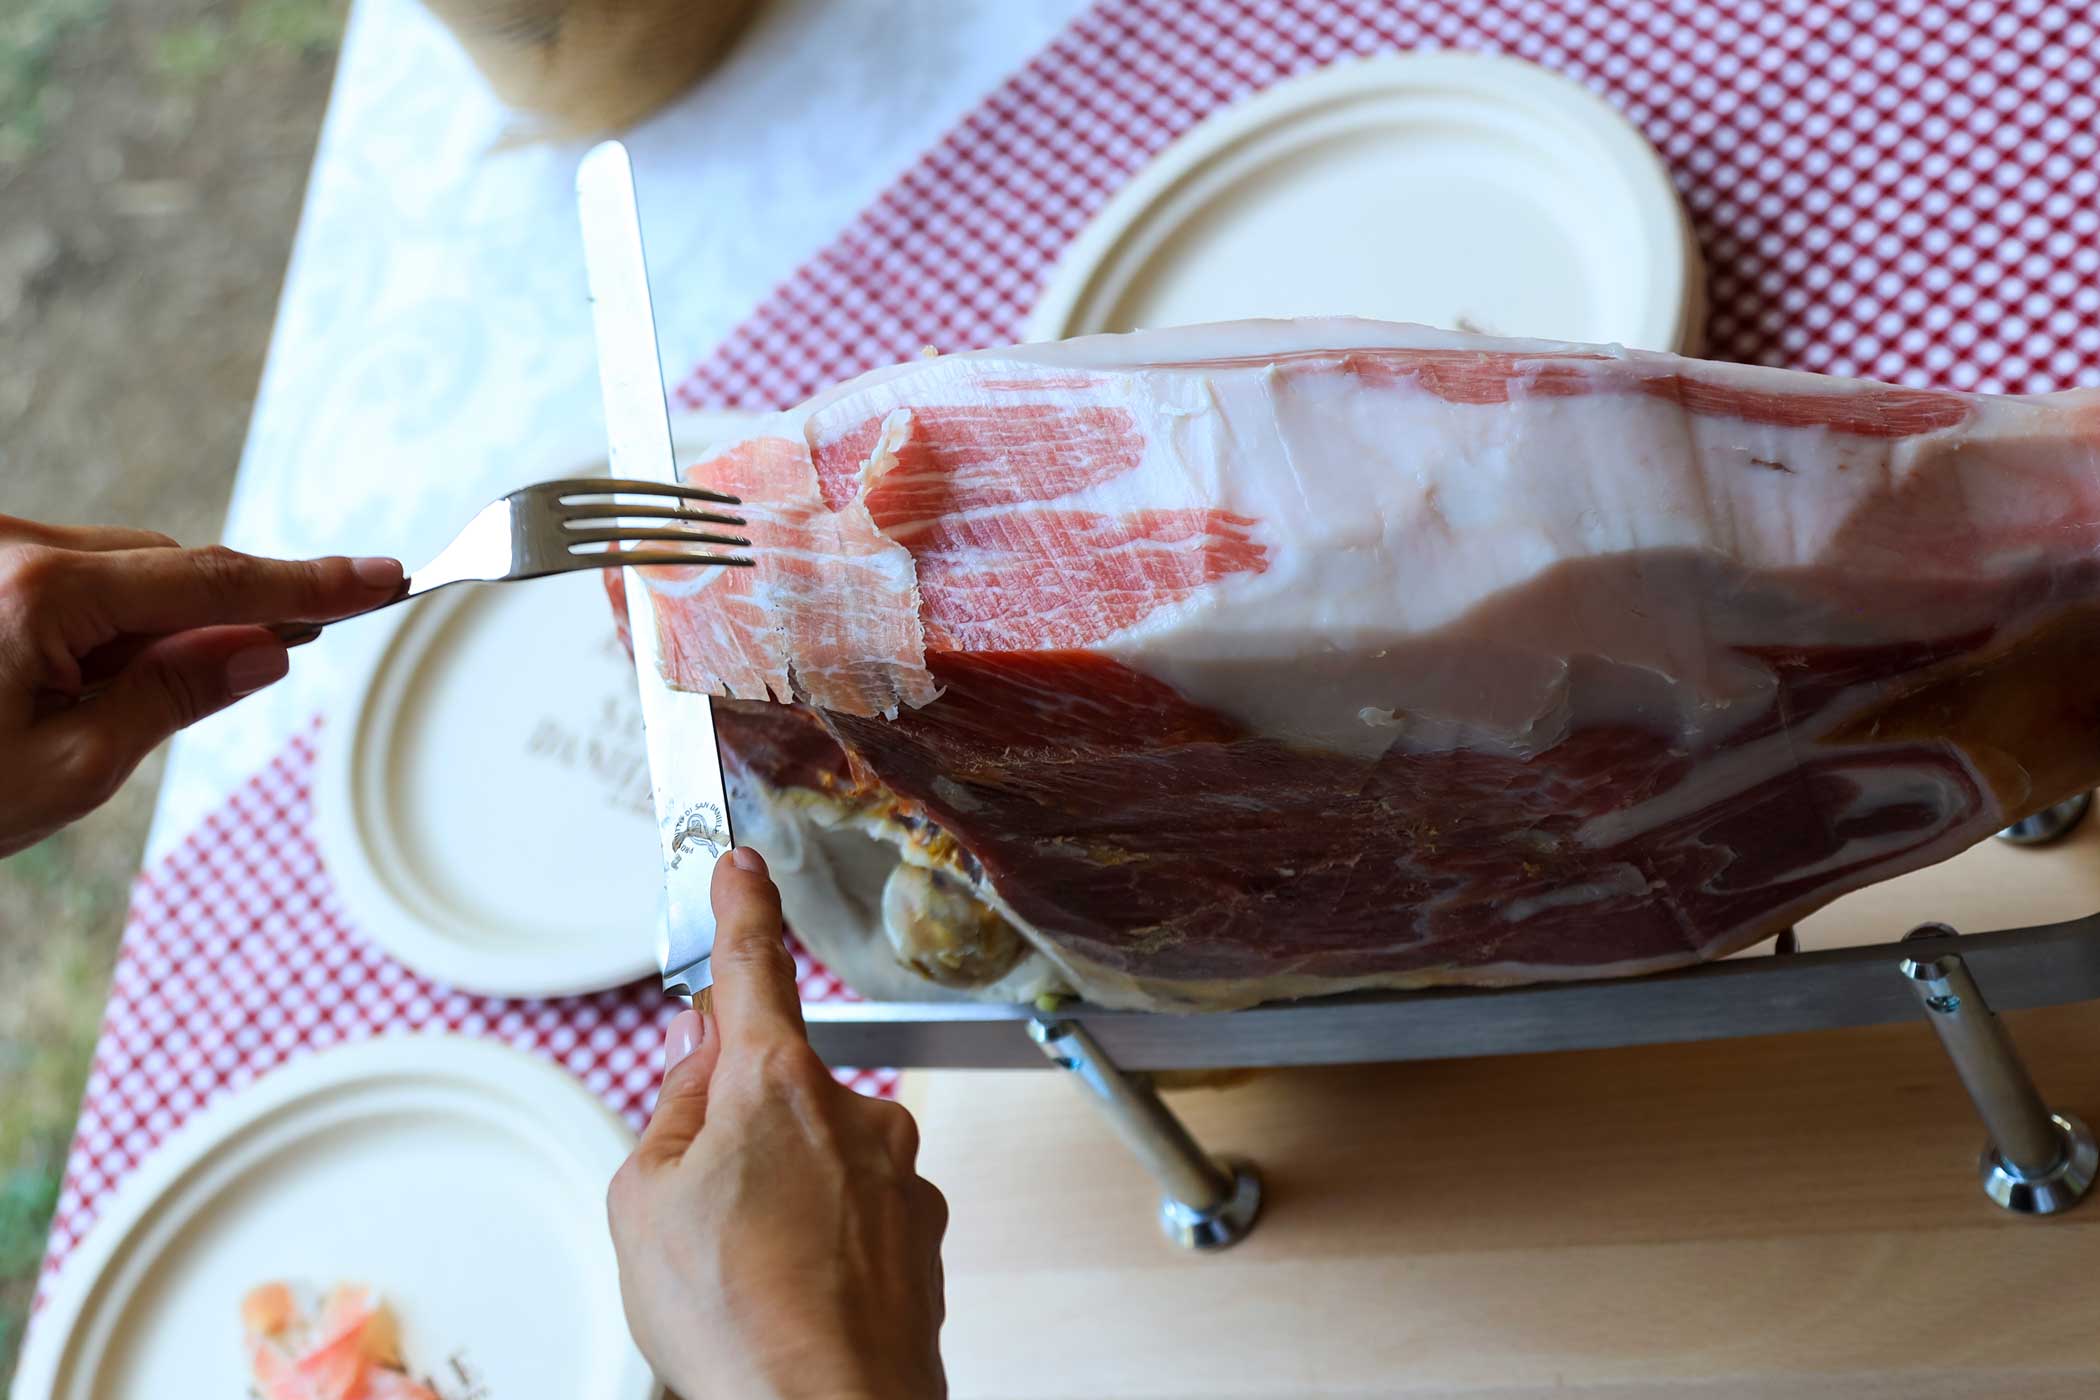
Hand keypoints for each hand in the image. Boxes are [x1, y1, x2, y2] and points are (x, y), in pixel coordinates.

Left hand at [0, 515, 402, 856]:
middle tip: (256, 668)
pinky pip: (69, 572)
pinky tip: (62, 681)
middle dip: (213, 617)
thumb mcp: (70, 768)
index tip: (385, 576)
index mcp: (40, 593)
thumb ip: (177, 693)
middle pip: (165, 564)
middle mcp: (9, 545)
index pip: (213, 579)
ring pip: (117, 567)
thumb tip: (265, 645)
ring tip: (89, 710)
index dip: (309, 582)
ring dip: (144, 626)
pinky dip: (96, 621)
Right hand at [609, 849, 948, 1399]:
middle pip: (776, 1086)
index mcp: (776, 1084)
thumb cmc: (735, 1321)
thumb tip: (700, 1063)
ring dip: (779, 1198)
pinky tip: (790, 1297)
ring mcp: (899, 1176)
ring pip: (816, 1159)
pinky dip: (820, 1245)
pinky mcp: (923, 1234)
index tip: (739, 865)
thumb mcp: (642, 1201)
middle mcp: (855, 1115)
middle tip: (701, 1211)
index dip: (740, 908)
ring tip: (746, 1278)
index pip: (754, 965)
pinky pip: (854, 1215)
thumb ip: (672, 1112)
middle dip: (735, 1128)